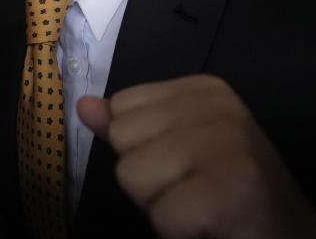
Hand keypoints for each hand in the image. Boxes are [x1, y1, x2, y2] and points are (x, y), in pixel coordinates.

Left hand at [78, 75, 315, 238]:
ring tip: (203, 209)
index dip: (143, 150)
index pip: (122, 108)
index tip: (187, 168)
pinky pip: (163, 215)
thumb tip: (84, 105)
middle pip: (123, 140)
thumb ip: (129, 128)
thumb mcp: (177, 152)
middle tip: (196, 192)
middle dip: (148, 181)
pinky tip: (213, 227)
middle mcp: (220, 106)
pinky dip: (180, 233)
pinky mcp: (231, 187)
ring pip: (134, 176)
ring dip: (162, 209)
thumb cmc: (230, 196)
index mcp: (204, 90)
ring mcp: (228, 143)